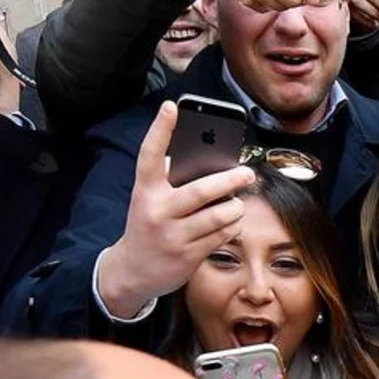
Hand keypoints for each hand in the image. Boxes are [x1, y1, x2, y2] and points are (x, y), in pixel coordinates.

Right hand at [95, 101, 254, 318]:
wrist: (131, 271)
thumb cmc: (148, 225)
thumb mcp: (148, 200)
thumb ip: (168, 178)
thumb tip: (204, 154)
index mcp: (145, 191)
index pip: (149, 155)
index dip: (160, 129)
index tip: (171, 107)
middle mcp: (158, 211)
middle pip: (201, 190)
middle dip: (230, 180)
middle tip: (247, 174)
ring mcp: (173, 236)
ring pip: (218, 216)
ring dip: (235, 208)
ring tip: (238, 203)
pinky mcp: (188, 256)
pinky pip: (221, 237)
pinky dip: (231, 228)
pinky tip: (231, 223)